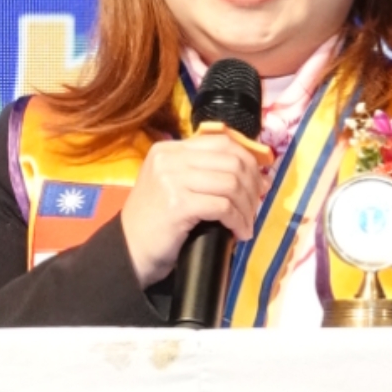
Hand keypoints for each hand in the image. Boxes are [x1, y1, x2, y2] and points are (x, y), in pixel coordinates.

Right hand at [119, 126, 270, 286]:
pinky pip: (223, 207)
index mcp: (170, 149)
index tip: (261, 181)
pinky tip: (239, 232)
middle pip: (231, 162)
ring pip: (231, 184)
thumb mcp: (175, 184)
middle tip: (257, 205)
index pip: (222, 142)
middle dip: (252, 186)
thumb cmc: (157, 220)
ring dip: (247, 207)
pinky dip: (238, 221)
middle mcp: (169, 159)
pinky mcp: (178, 204)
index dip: (249, 160)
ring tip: (248, 223)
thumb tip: (256, 172)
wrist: (129, 250)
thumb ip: (204, 171)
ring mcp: (172, 180)